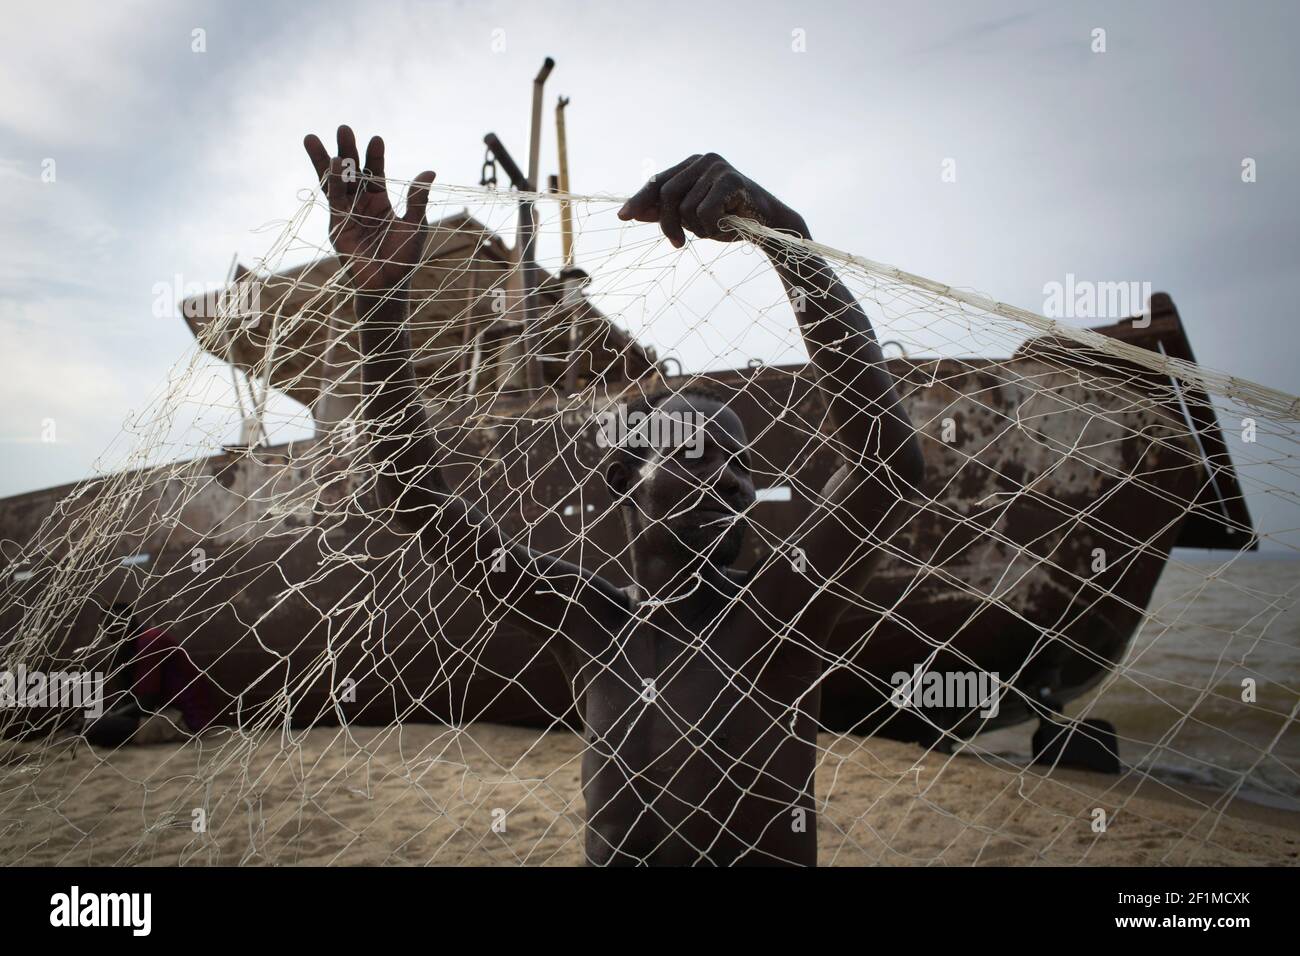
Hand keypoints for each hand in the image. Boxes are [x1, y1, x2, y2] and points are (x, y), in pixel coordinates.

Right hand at [303, 125, 435, 293]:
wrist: (389, 285)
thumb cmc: (404, 258)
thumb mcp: (415, 225)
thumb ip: (417, 199)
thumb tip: (430, 172)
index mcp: (380, 202)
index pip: (375, 173)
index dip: (375, 156)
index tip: (376, 139)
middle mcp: (361, 204)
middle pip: (352, 172)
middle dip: (347, 151)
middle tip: (343, 128)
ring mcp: (347, 214)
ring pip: (335, 182)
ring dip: (328, 161)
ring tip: (316, 138)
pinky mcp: (337, 225)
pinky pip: (334, 200)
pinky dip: (332, 182)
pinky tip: (333, 165)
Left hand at [617, 153, 805, 247]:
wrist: (770, 225)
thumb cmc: (731, 221)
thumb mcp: (694, 217)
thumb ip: (667, 212)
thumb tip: (633, 213)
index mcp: (692, 164)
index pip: (658, 182)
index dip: (639, 200)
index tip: (623, 218)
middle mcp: (703, 160)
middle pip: (666, 195)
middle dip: (667, 224)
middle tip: (677, 244)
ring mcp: (717, 167)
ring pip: (684, 207)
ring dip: (696, 228)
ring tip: (714, 229)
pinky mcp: (732, 179)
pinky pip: (704, 211)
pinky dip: (711, 227)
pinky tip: (726, 226)